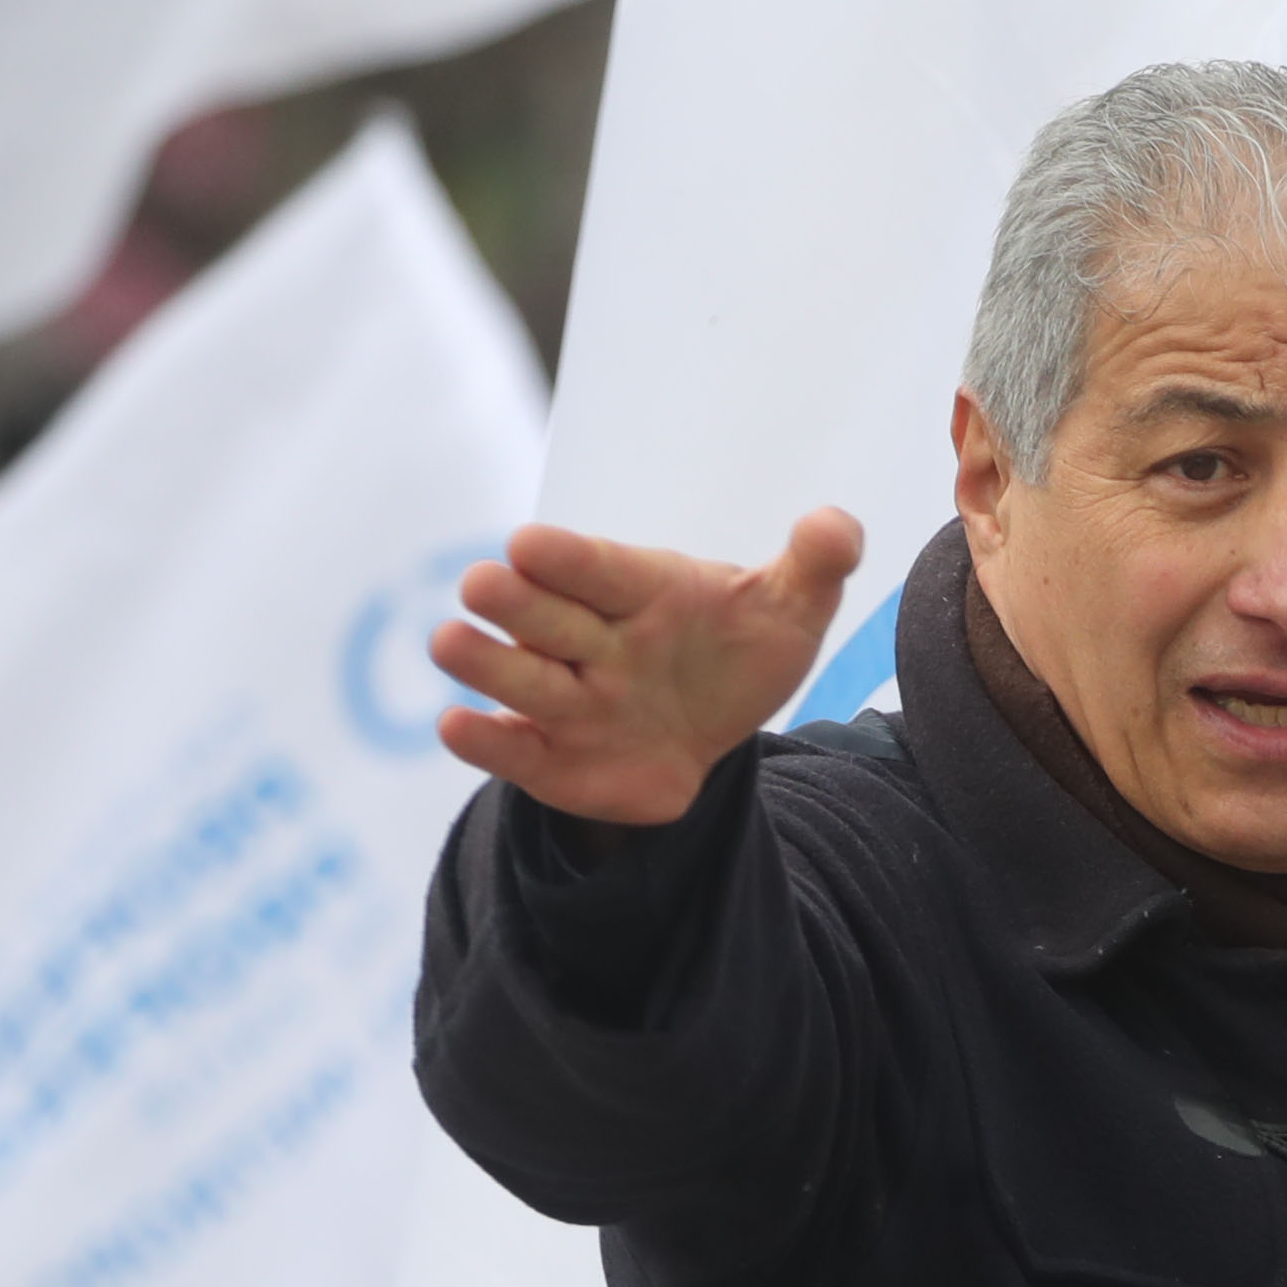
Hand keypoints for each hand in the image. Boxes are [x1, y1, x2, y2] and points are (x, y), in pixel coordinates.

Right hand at [431, 508, 867, 825]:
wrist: (713, 731)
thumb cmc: (738, 650)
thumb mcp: (790, 608)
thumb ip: (815, 562)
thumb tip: (836, 527)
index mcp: (640, 589)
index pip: (598, 567)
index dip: (566, 558)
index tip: (530, 544)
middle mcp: (591, 639)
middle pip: (545, 616)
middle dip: (513, 602)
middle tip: (482, 585)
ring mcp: (567, 699)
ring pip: (520, 680)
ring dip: (485, 664)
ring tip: (449, 644)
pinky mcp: (551, 759)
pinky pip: (512, 751)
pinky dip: (484, 743)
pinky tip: (457, 727)